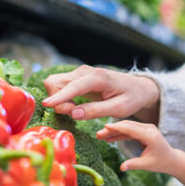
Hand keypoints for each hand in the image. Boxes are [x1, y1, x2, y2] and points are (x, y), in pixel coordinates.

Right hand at [42, 65, 159, 121]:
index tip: (46, 105)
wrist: (138, 88)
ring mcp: (79, 73)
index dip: (59, 97)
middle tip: (73, 114)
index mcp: (98, 77)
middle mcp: (85, 71)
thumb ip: (96, 111)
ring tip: (76, 111)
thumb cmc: (131, 98)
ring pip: (54, 83)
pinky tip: (75, 106)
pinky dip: (61, 98)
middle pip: (56, 81)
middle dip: (58, 100)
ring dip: (58, 99)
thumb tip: (74, 113)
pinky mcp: (77, 78)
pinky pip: (59, 86)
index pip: (73, 86)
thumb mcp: (119, 108)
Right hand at [97, 120, 177, 173]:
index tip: (104, 126)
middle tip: (98, 134)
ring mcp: (147, 128)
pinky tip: (109, 138)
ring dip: (114, 131)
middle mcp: (148, 128)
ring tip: (100, 136)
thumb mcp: (147, 165)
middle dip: (112, 130)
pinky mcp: (144, 131)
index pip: (131, 129)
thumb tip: (121, 168)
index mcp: (150, 135)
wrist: (172, 159)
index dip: (117, 127)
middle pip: (127, 126)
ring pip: (127, 127)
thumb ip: (134, 164)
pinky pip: (130, 130)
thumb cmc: (161, 162)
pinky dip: (120, 134)